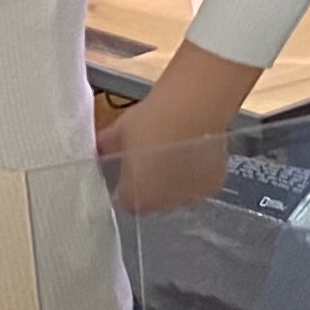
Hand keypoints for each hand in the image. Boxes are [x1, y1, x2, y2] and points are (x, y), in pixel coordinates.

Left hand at [99, 44, 249, 214]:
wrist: (195, 105)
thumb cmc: (152, 118)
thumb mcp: (119, 130)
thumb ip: (105, 146)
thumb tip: (97, 150)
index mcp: (138, 196)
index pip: (127, 202)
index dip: (126, 186)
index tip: (127, 170)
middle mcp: (165, 204)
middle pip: (153, 202)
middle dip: (149, 185)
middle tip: (150, 159)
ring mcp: (192, 196)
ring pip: (177, 195)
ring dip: (172, 182)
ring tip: (172, 154)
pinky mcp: (212, 185)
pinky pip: (197, 186)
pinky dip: (193, 176)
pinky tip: (191, 155)